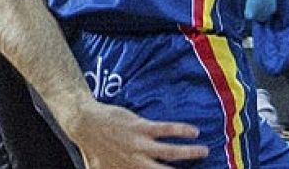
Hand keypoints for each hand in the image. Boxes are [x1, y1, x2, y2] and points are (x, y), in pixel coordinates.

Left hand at [55, 101, 206, 168]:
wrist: (84, 123)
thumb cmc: (92, 149)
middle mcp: (137, 162)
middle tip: (201, 168)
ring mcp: (140, 144)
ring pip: (171, 151)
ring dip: (189, 152)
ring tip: (204, 151)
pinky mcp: (141, 127)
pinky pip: (165, 129)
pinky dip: (181, 130)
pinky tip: (193, 131)